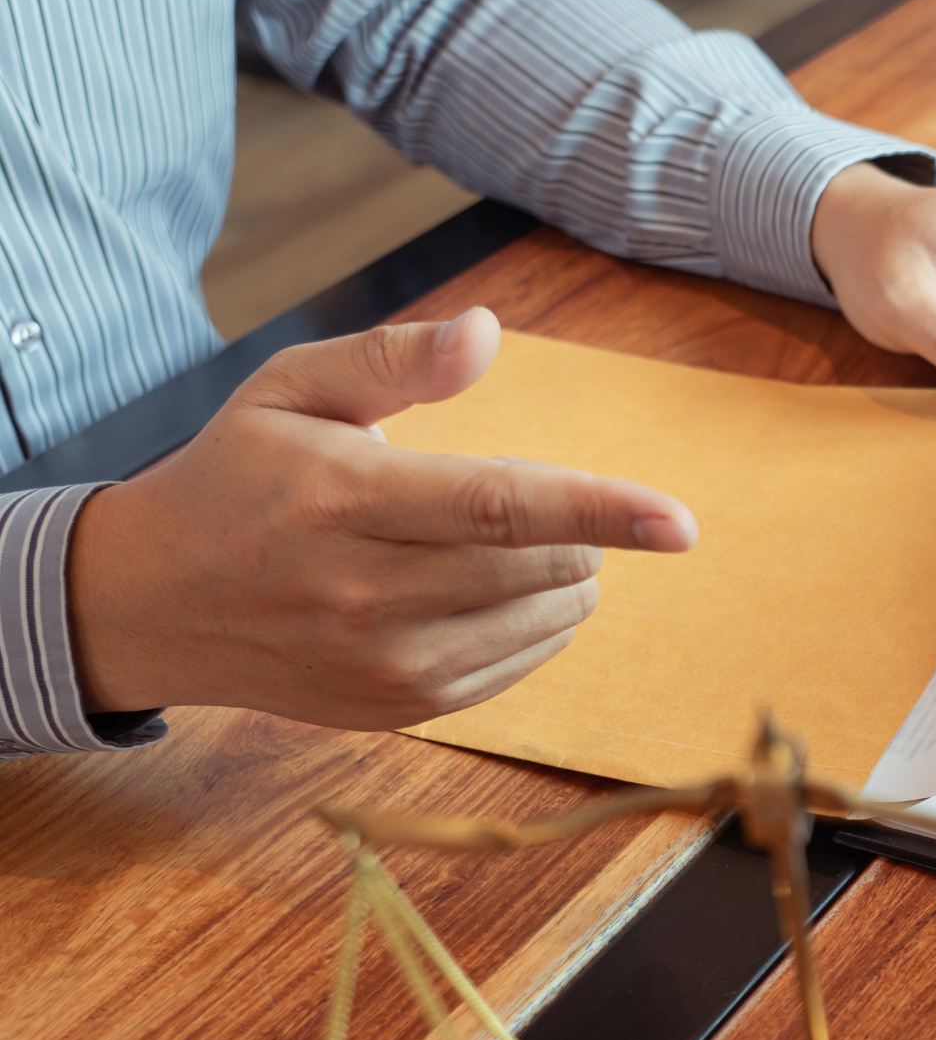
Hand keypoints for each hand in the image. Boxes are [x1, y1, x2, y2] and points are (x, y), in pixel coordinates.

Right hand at [66, 308, 696, 729]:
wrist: (150, 602)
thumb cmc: (237, 477)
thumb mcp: (293, 391)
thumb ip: (393, 359)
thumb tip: (486, 331)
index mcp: (344, 500)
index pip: (501, 508)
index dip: (602, 511)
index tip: (681, 522)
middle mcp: (365, 593)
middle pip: (538, 570)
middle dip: (582, 534)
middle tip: (549, 506)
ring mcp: (383, 664)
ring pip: (542, 623)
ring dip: (565, 579)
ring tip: (511, 546)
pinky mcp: (398, 709)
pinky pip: (517, 667)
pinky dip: (535, 624)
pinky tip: (490, 593)